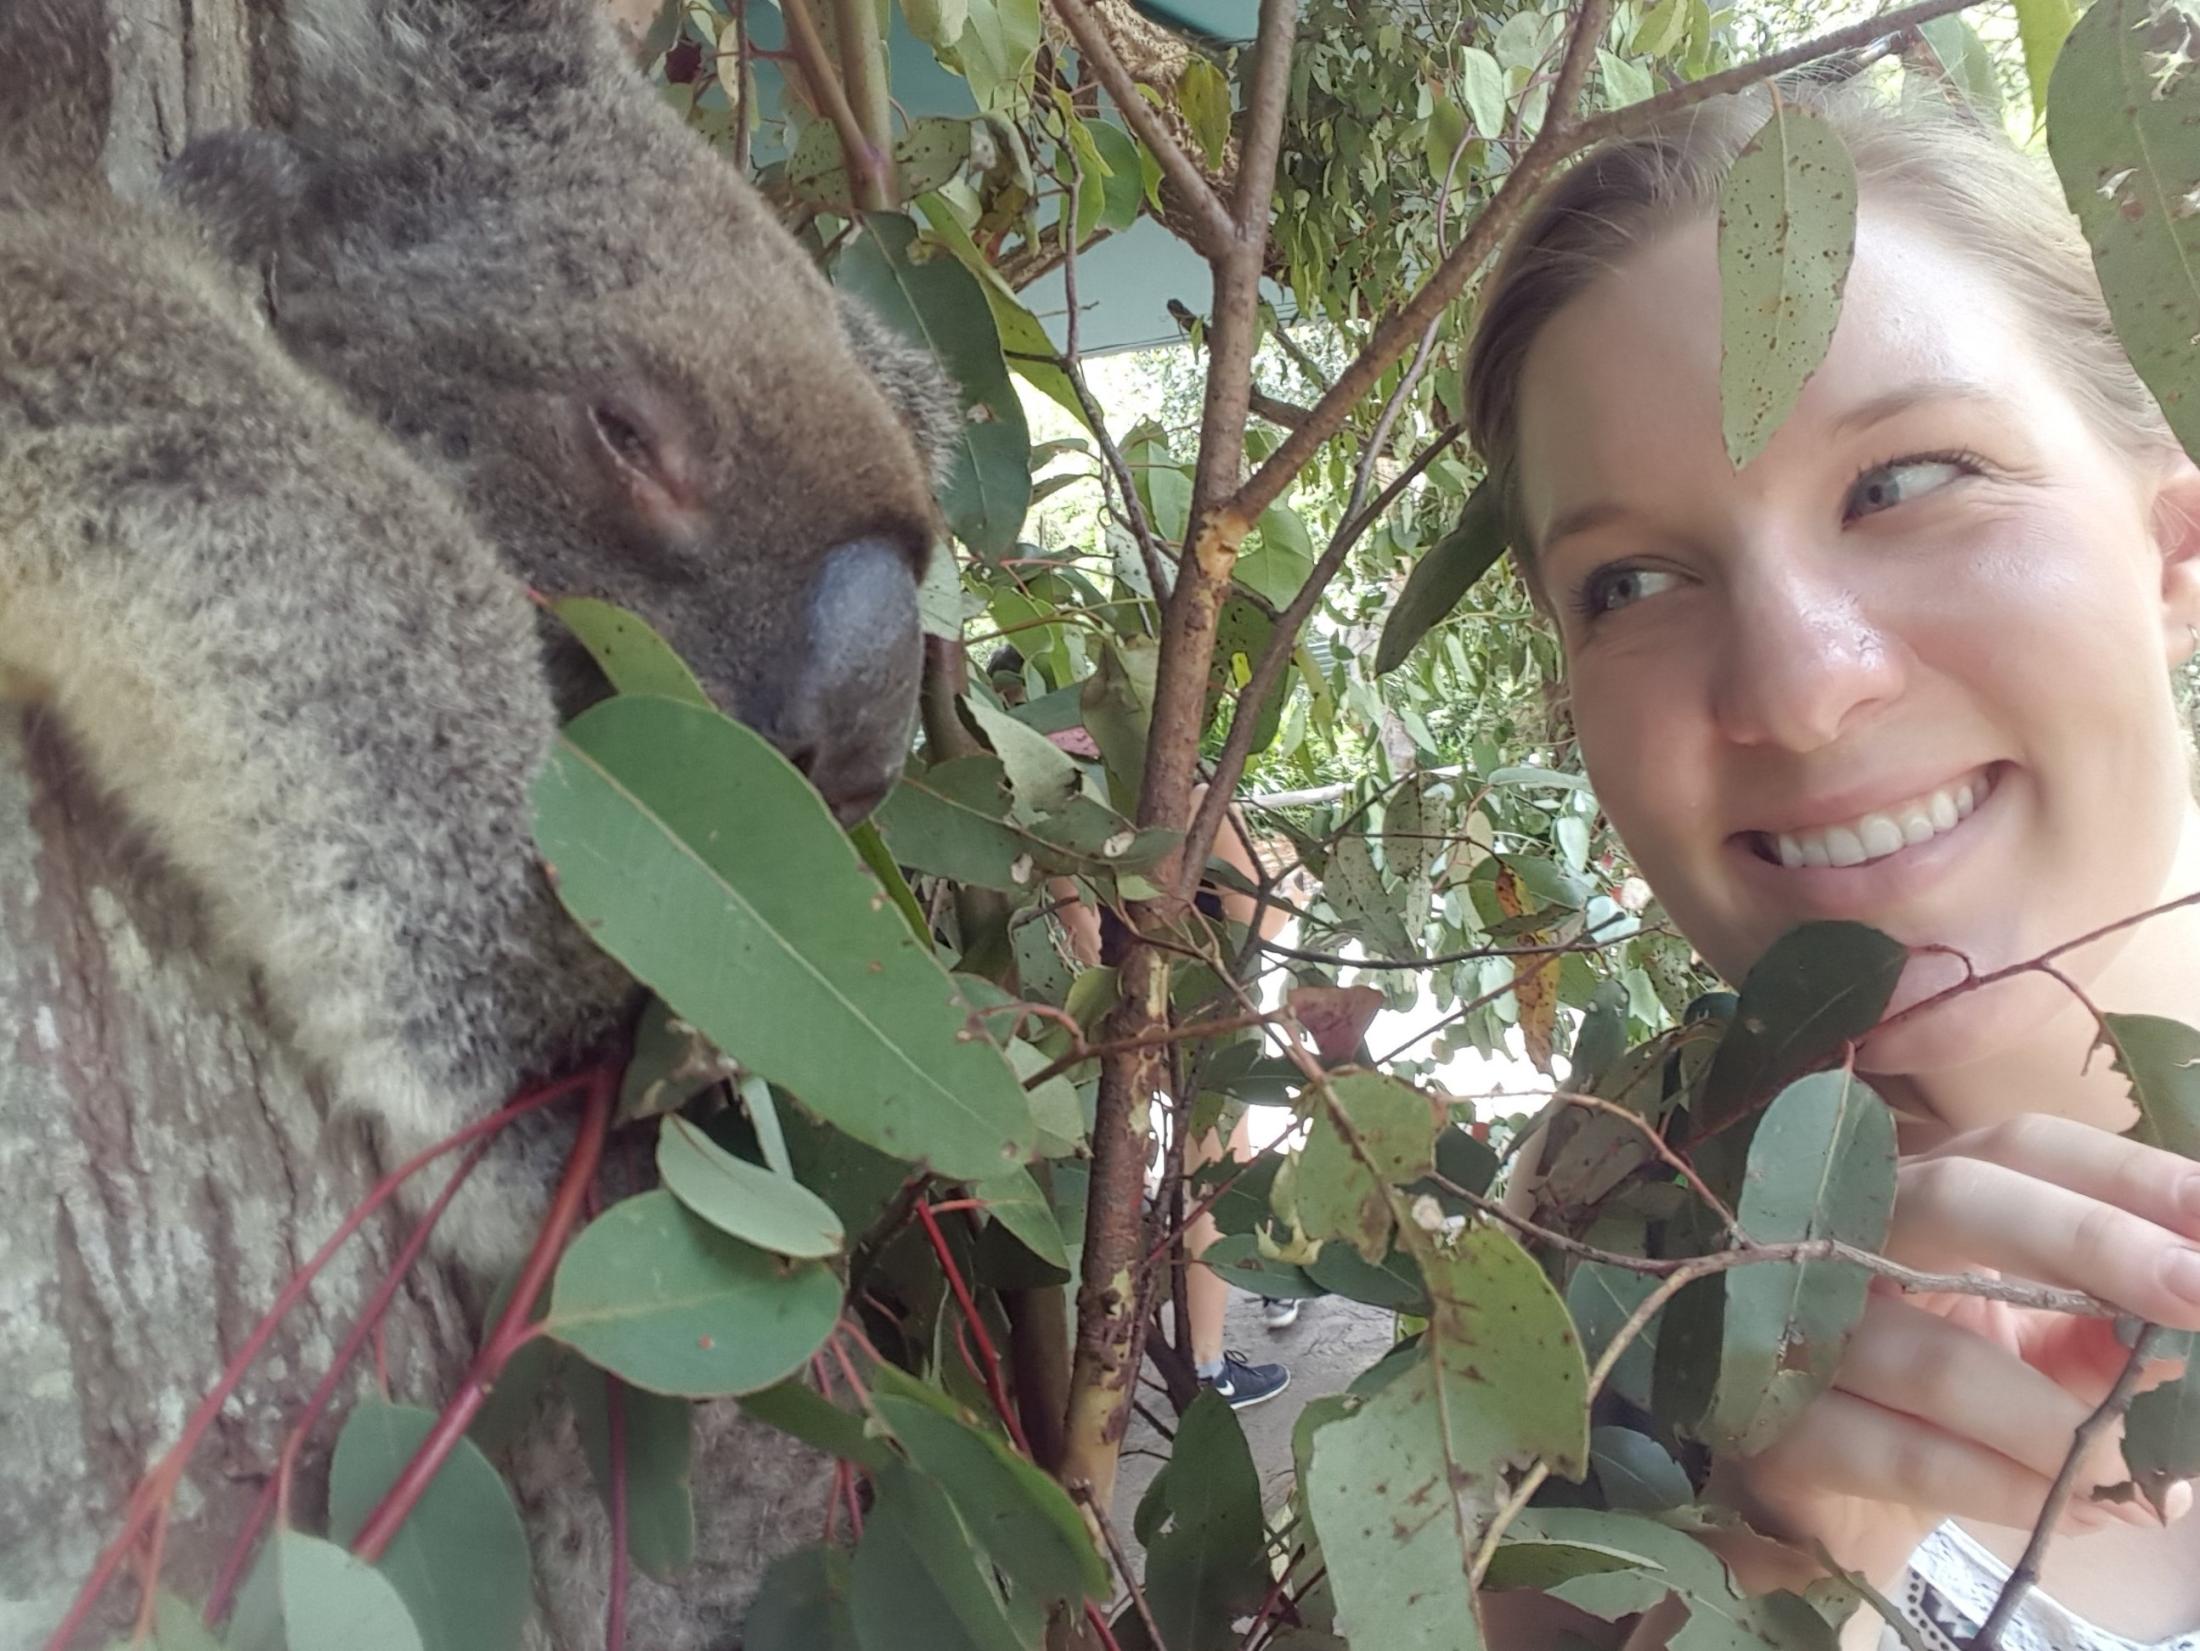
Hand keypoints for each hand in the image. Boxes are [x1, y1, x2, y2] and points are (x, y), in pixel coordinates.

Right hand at [1710, 1113, 2198, 1593]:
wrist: (1821, 1492)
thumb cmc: (1943, 1399)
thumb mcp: (2034, 1351)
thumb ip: (2105, 1332)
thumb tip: (2179, 1332)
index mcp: (1921, 1194)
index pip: (2020, 1148)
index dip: (2124, 1176)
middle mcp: (1848, 1234)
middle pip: (1955, 1198)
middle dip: (2092, 1242)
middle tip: (2198, 1295)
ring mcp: (1798, 1327)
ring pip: (1939, 1360)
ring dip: (2058, 1426)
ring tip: (2134, 1481)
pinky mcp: (1778, 1427)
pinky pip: (1903, 1457)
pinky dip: (2002, 1489)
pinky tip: (2067, 1512)